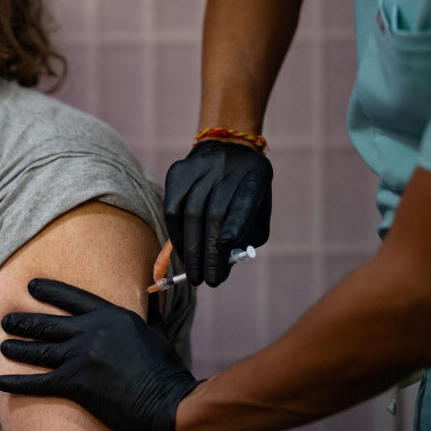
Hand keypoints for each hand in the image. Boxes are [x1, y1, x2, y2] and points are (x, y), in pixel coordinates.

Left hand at [0, 278, 212, 430]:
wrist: (169, 404)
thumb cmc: (166, 371)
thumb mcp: (157, 331)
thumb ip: (148, 311)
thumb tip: (153, 292)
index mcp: (111, 315)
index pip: (71, 297)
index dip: (49, 290)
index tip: (31, 286)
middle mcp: (92, 331)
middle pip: (48, 323)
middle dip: (23, 322)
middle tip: (6, 321)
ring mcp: (82, 356)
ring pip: (39, 349)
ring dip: (17, 348)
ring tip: (2, 346)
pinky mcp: (76, 384)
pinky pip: (39, 382)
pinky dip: (17, 382)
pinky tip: (0, 382)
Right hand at [164, 139, 272, 285]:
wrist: (227, 150)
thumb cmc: (244, 193)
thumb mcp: (257, 212)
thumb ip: (246, 239)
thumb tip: (222, 267)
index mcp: (255, 177)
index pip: (244, 204)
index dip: (234, 228)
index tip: (223, 258)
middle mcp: (227, 168)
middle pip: (214, 215)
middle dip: (207, 252)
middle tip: (204, 280)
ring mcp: (200, 167)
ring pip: (190, 213)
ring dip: (190, 248)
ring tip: (193, 271)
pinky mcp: (178, 171)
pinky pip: (172, 208)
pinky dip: (176, 234)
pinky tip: (182, 250)